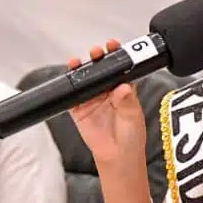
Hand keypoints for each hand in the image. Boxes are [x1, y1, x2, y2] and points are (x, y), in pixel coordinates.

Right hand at [67, 40, 147, 172]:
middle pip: (101, 70)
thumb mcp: (133, 116)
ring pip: (85, 79)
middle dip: (98, 58)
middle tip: (97, 52)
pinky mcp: (79, 110)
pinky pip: (72, 95)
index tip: (114, 45)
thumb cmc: (131, 136)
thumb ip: (127, 101)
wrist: (118, 156)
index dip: (117, 55)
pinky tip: (70, 75)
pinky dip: (70, 85)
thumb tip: (123, 87)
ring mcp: (92, 99)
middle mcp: (107, 91)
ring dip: (82, 68)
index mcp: (123, 89)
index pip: (119, 68)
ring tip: (79, 61)